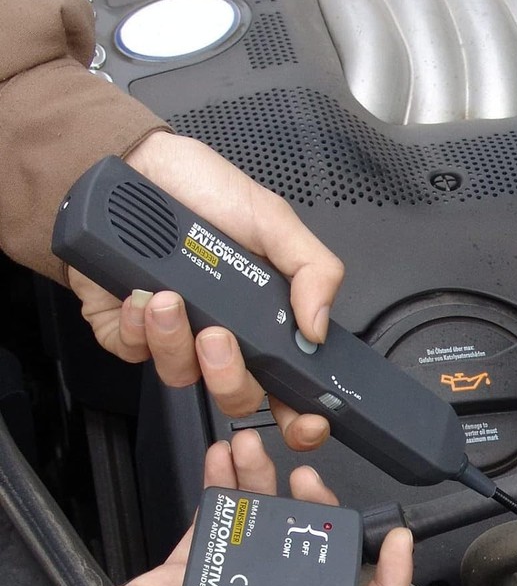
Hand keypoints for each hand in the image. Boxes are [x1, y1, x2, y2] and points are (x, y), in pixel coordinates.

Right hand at [28, 431, 412, 585]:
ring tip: (254, 450)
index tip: (395, 539)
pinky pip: (218, 526)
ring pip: (263, 533)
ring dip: (262, 488)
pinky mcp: (191, 573)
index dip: (384, 578)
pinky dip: (222, 491)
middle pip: (311, 559)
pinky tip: (222, 463)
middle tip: (306, 478)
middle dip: (314, 511)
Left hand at [66, 132, 338, 450]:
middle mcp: (223, 338)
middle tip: (219, 335)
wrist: (131, 167)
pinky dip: (134, 327)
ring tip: (168, 297)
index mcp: (264, 322)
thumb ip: (312, 270)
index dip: (300, 415)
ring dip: (175, 341)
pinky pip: (134, 354)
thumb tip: (320, 329)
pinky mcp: (128, 332)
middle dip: (228, 375)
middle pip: (236, 396)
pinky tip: (138, 293)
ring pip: (182, 377)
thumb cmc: (202, 190)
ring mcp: (175, 339)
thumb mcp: (273, 220)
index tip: (305, 419)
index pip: (290, 387)